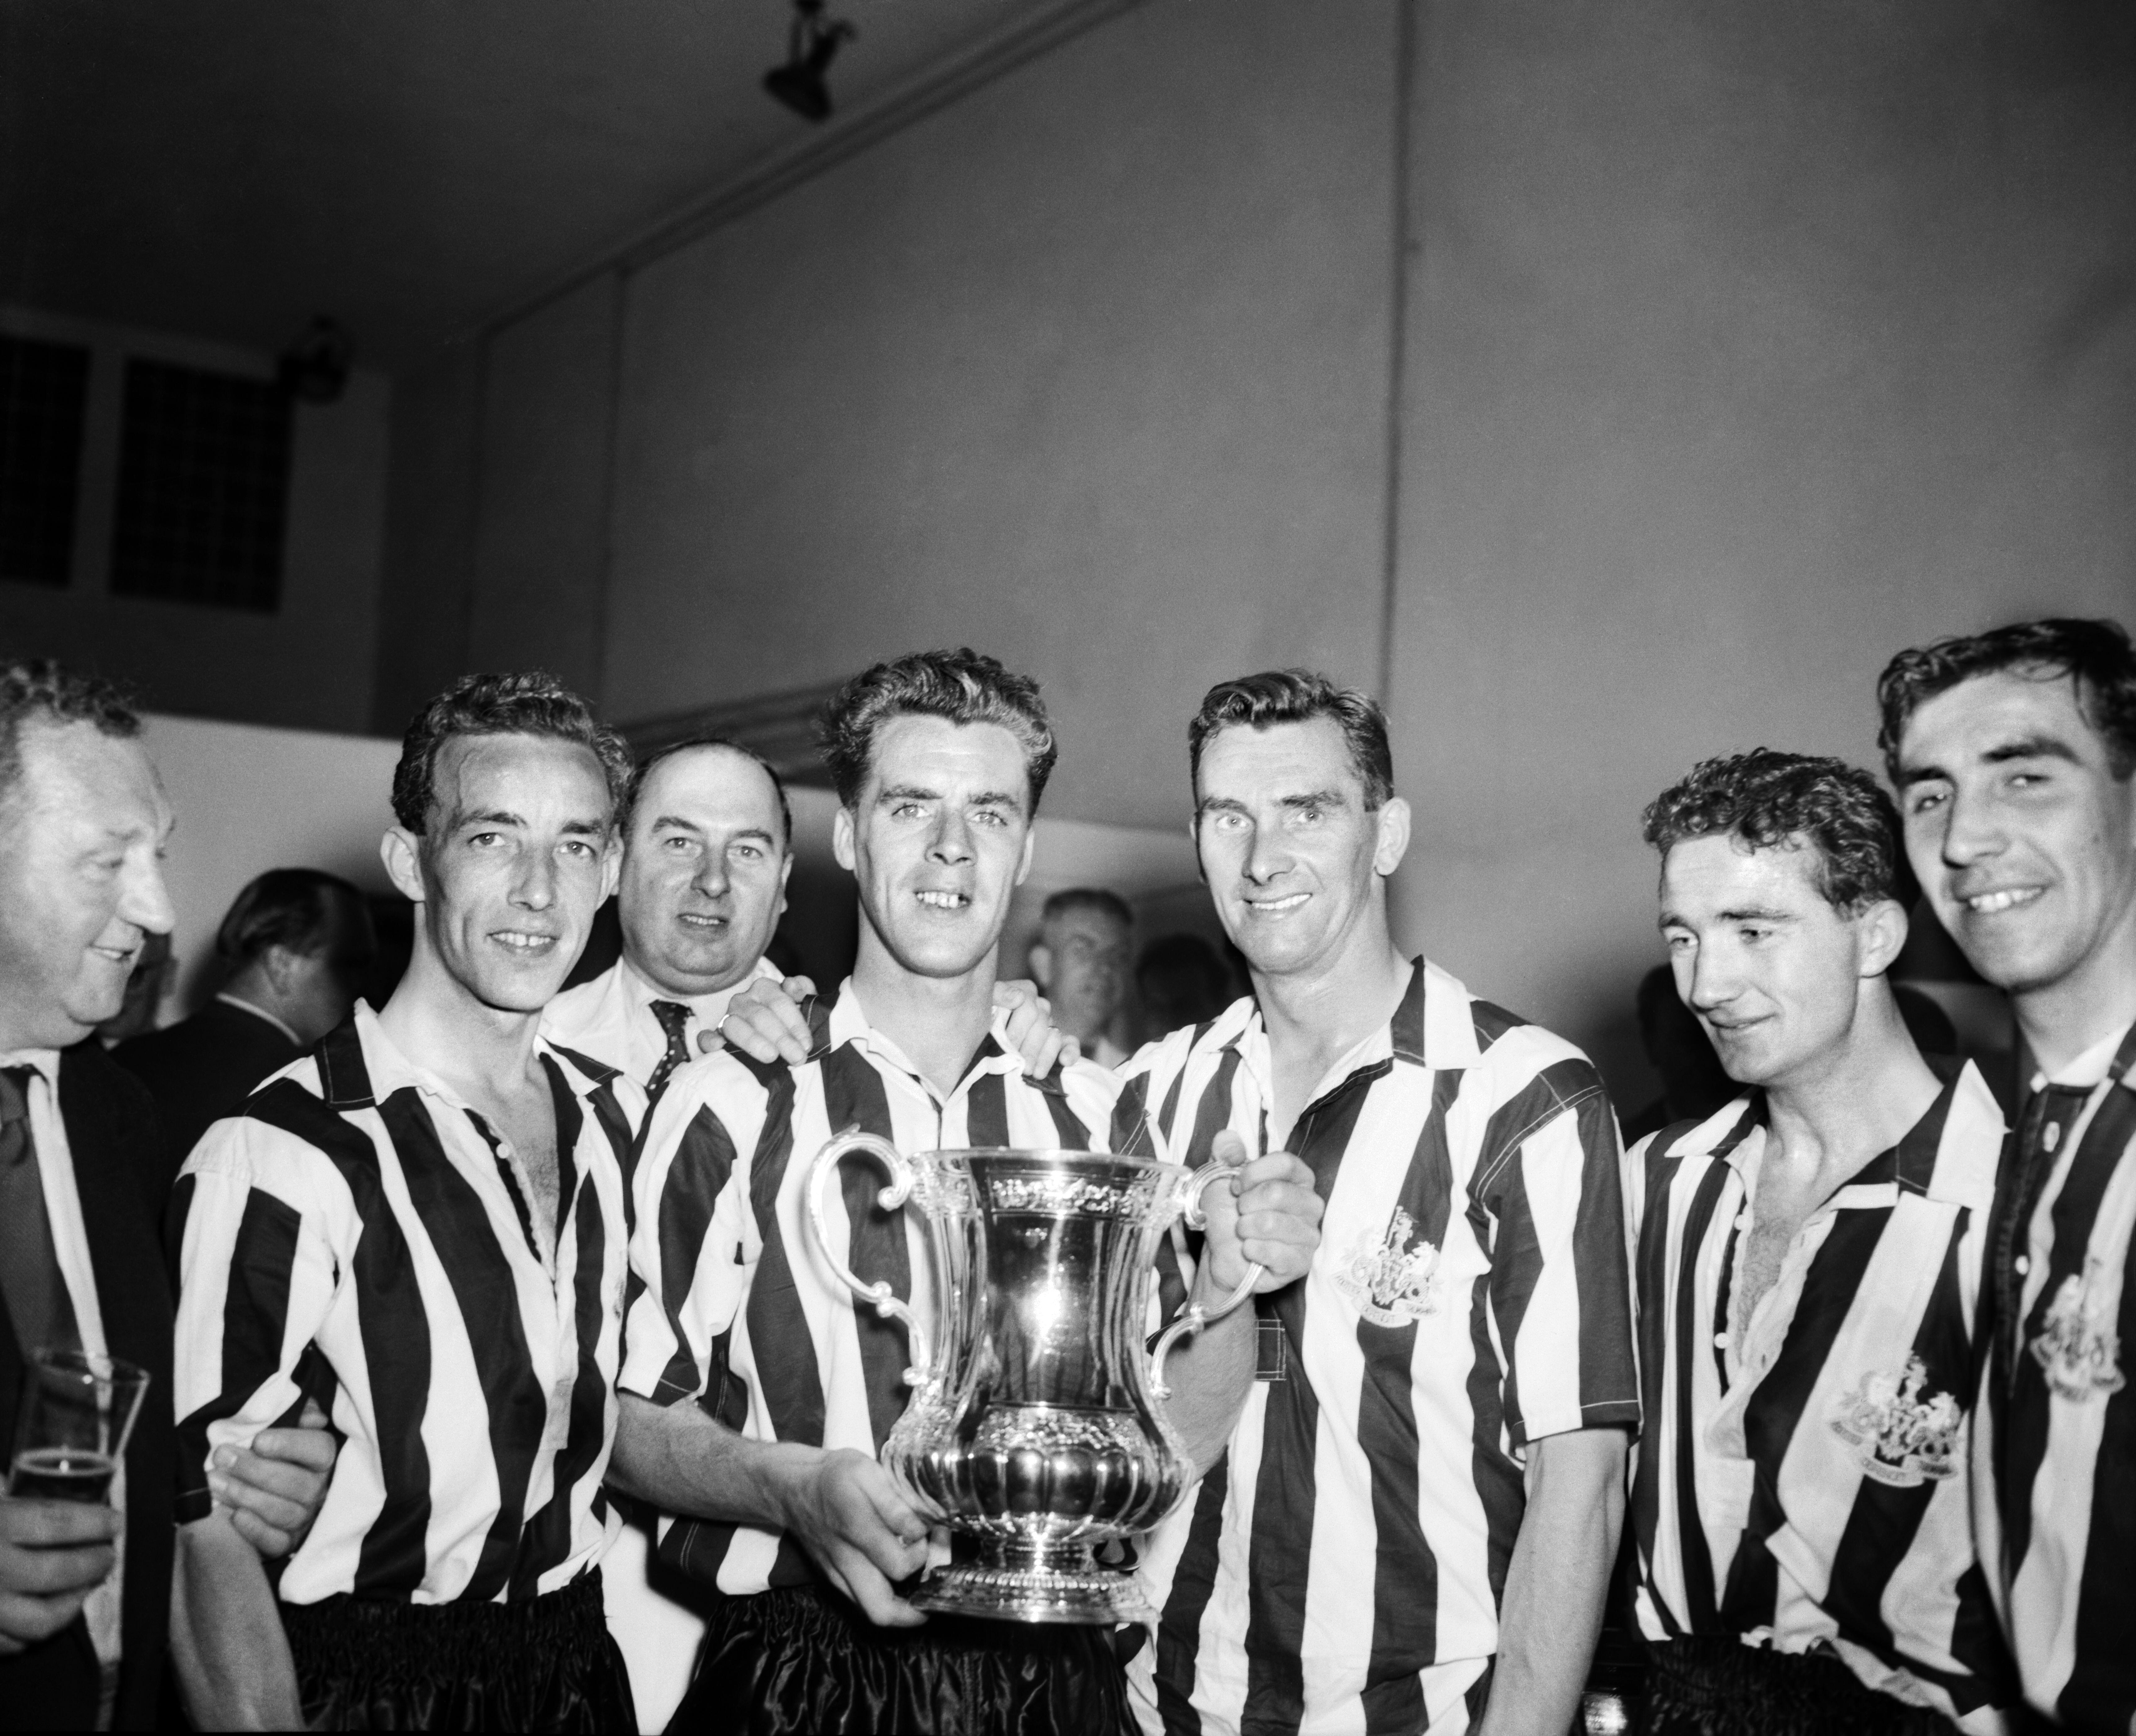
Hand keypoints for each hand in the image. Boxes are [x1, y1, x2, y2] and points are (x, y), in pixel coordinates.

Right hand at [0, 1497, 118, 1653]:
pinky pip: (14, 1644)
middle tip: (109, 1556)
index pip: (57, 1522)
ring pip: (42, 1620)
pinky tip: (48, 1613)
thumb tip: (71, 1499)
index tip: (116, 1523)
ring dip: (72, 1603)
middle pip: (58, 1571)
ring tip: (86, 1587)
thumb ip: (18, 1505)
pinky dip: (35, 1631)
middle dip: (93, 1563)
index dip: (94, 1522)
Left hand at [211, 1399, 336, 1559]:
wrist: (260, 1485)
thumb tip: (309, 1415)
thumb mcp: (287, 1424)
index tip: (258, 1440)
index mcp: (322, 1458)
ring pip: (285, 1512)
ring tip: (214, 1482)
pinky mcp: (288, 1542)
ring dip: (247, 1496)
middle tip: (221, 1456)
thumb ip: (298, 1413)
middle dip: (256, 1470)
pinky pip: (277, 1542)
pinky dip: (256, 1531)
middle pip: (298, 1484)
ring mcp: (305, 1518)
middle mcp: (319, 1489)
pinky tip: (234, 1516)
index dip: (291, 1445)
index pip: (319, 1449)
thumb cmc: (271, 1450)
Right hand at [701, 975, 816, 1065]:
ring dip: (754, 1042)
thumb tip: (791, 985)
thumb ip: (803, 991)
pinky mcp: (712, 1035)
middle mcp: (744, 1000)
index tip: (807, 1045)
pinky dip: (710, 1041)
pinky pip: (706, 1037)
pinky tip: (719, 1047)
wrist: (773, 1039)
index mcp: (765, 988)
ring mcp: (726, 1017)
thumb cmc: (790, 1022)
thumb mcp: (802, 1005)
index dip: (795, 1024)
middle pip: (761, 1016)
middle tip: (797, 1057)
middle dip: (781, 1038)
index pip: (780, 1002)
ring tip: (771, 1056)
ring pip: (735, 1026)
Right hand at [775, 1448, 931, 1627]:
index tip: (935, 1531)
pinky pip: (860, 1603)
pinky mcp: (832, 1579)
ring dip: (902, 1609)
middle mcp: (844, 1558)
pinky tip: (900, 1581)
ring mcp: (836, 1573)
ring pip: (871, 1612)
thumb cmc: (835, 1475)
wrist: (794, 1488)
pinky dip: (885, 1601)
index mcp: (855, 1525)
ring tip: (922, 1586)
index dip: (924, 1551)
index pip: (898, 1563)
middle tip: (933, 1582)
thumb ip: (895, 1502)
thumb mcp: (867, 1470)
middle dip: (916, 1607)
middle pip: (882, 1609)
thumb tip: (920, 1530)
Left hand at [990, 980, 1078, 1077]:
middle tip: (1021, 1067)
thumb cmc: (981, 1017)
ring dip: (1045, 1057)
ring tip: (1035, 1074)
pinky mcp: (1058, 1040)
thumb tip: (1018, 997)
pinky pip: (1069, 1043)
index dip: (1018, 1029)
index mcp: (1024, 992)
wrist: (977, 1033)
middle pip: (1040, 1025)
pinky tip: (1065, 1062)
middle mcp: (1039, 1006)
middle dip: (1030, 1048)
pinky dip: (1070, 1052)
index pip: (1028, 1008)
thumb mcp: (984, 1002)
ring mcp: (1049, 1023)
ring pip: (1054, 1037)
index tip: (1008, 1047)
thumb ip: (998, 994)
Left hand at [1196, 1130, 1321, 1295]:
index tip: (1236, 1185)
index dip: (1254, 1172)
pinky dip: (1251, 1250)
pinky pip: (1274, 1253)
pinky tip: (1249, 1250)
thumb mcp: (1220, 1179)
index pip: (1286, 1162)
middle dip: (1246, 1203)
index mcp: (1298, 1179)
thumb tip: (1226, 1139)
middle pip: (1277, 1192)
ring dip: (1245, 1228)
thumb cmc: (1227, 1216)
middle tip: (1239, 1213)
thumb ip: (1224, 1153)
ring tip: (1242, 1232)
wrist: (1221, 1257)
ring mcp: (1309, 1235)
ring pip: (1272, 1223)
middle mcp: (1310, 1204)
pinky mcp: (1301, 1262)